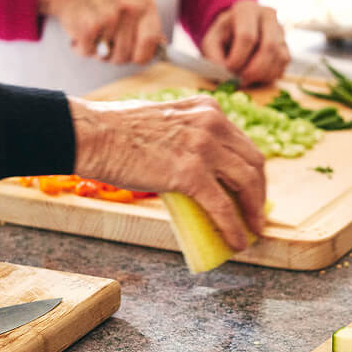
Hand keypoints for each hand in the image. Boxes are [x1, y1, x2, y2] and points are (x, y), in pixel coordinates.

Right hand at [39, 0, 164, 64]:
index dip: (142, 55)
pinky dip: (82, 48)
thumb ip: (147, 26)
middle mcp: (131, 8)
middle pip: (128, 54)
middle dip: (116, 57)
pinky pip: (89, 52)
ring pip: (108, 56)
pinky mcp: (90, 23)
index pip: (152, 41)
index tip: (133, 56)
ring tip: (94, 34)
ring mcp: (111, 15)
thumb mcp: (132, 6)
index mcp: (146, 4)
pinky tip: (81, 33)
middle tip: (106, 45)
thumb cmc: (103, 1)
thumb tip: (163, 45)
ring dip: (98, 52)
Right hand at [69, 95, 265, 249]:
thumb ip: (190, 134)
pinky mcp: (191, 173)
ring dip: (254, 210)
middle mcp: (213, 123)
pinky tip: (237, 242)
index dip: (252, 171)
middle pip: (253, 162)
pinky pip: (223, 207)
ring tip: (253, 230)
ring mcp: (204, 147)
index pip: (243, 143)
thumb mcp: (168, 120)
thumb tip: (201, 166)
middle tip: (257, 213)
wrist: (92, 135)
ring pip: (246, 184)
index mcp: (208, 109)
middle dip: (259, 192)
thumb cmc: (117, 130)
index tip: (253, 190)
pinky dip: (234, 227)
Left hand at [200, 0, 289, 85]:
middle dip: (254, 70)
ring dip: (263, 74)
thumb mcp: (211, 41)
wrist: (237, 29)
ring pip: (280, 57)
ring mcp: (280, 30)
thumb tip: (225, 74)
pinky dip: (271, 75)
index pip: (247, 36)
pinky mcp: (286, 45)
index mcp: (246, 10)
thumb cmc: (224, 35)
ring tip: (247, 78)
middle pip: (269, 46)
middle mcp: (268, 16)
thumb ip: (213, 57)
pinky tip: (257, 76)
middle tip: (242, 80)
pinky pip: (284, 64)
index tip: (228, 69)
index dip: (238, 58)